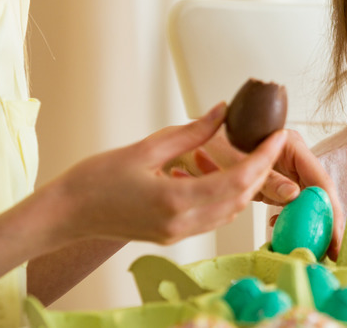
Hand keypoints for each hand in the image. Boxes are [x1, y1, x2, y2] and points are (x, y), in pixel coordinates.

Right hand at [46, 102, 286, 245]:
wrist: (68, 213)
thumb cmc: (97, 179)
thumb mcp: (146, 147)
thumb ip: (190, 132)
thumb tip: (222, 110)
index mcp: (175, 199)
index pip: (238, 180)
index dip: (264, 157)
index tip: (279, 135)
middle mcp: (182, 223)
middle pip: (241, 198)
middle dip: (262, 169)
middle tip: (271, 141)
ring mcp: (178, 233)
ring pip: (231, 210)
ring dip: (247, 184)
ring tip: (253, 154)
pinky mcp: (173, 236)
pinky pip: (213, 217)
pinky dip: (227, 195)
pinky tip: (222, 173)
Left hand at [191, 129, 344, 258]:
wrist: (194, 145)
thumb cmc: (214, 145)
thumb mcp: (239, 162)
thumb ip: (267, 178)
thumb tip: (294, 195)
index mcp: (292, 147)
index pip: (320, 181)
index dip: (331, 209)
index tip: (335, 235)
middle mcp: (293, 159)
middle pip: (318, 193)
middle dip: (326, 221)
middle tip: (332, 251)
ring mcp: (285, 172)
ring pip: (306, 200)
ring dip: (310, 223)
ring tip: (316, 249)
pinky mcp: (274, 184)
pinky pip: (289, 204)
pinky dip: (288, 218)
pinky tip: (276, 227)